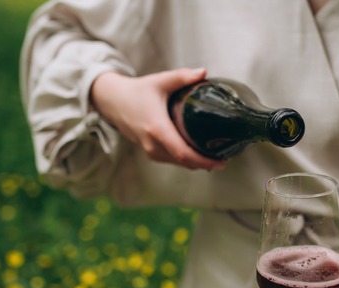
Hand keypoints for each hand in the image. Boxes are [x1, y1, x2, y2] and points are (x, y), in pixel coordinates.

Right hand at [90, 68, 224, 170]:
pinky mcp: (150, 152)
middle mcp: (153, 144)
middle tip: (225, 159)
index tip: (221, 162)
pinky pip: (172, 161)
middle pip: (184, 162)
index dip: (204, 161)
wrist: (113, 101)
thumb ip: (182, 77)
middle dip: (205, 163)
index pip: (183, 153)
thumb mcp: (160, 81)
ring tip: (216, 157)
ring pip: (179, 163)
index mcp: (157, 129)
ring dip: (197, 163)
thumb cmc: (138, 90)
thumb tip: (204, 72)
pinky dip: (187, 160)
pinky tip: (200, 155)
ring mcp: (150, 151)